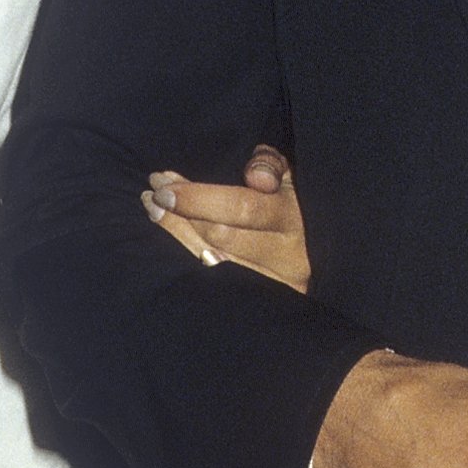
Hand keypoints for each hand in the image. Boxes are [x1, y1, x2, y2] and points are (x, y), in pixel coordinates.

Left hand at [142, 146, 309, 291]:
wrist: (315, 254)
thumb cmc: (297, 206)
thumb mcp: (291, 178)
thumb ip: (270, 165)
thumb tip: (256, 177)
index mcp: (294, 220)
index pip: (243, 208)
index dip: (198, 198)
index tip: (163, 183)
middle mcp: (287, 257)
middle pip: (220, 236)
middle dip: (180, 213)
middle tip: (153, 192)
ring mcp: (273, 286)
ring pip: (211, 260)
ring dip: (176, 234)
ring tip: (153, 211)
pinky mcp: (258, 302)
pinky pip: (213, 279)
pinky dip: (187, 255)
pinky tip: (171, 236)